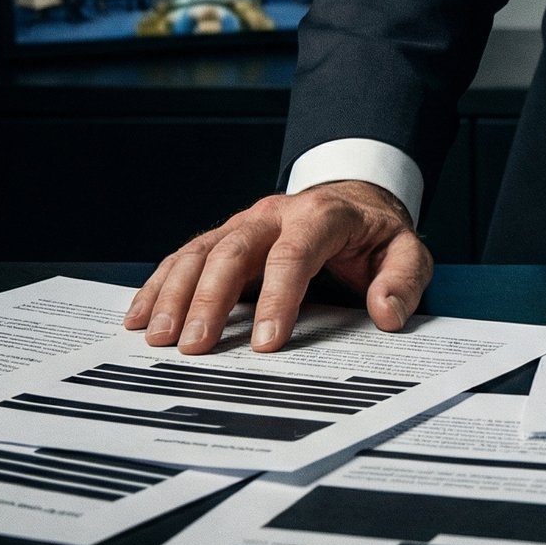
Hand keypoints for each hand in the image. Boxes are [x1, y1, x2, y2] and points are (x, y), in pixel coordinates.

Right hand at [123, 180, 431, 354]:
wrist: (356, 198)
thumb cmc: (376, 234)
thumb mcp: (407, 251)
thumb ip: (403, 281)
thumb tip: (387, 313)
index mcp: (323, 215)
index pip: (295, 253)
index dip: (279, 298)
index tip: (265, 344)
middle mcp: (276, 214)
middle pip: (235, 249)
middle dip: (212, 298)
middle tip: (194, 346)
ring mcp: (245, 223)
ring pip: (201, 251)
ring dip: (175, 294)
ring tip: (157, 339)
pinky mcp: (225, 236)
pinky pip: (186, 256)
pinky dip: (160, 285)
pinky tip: (139, 316)